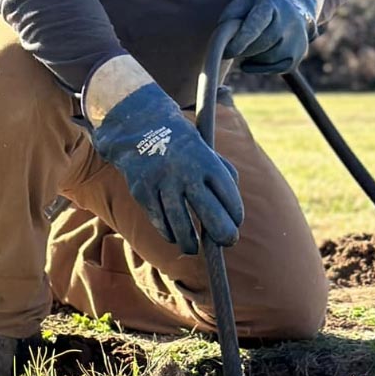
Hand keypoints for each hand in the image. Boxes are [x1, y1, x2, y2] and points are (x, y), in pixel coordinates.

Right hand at [91, 83, 242, 254]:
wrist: (138, 127)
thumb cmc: (181, 143)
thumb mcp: (205, 148)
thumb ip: (223, 174)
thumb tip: (232, 212)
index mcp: (205, 160)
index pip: (228, 195)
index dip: (235, 213)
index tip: (236, 222)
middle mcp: (185, 171)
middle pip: (210, 214)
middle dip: (223, 234)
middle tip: (228, 241)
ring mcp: (161, 182)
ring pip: (181, 224)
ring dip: (190, 242)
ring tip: (194, 248)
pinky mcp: (142, 190)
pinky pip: (158, 220)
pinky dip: (167, 232)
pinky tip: (174, 237)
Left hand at [218, 0, 317, 73]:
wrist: (291, 4)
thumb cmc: (256, 6)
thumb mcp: (241, 2)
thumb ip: (229, 19)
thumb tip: (224, 42)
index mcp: (270, 3)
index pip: (256, 25)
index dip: (240, 41)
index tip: (227, 52)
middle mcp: (290, 20)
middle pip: (261, 45)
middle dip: (244, 49)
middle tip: (235, 47)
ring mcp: (297, 39)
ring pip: (267, 59)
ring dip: (252, 57)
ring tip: (249, 46)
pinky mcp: (298, 55)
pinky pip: (274, 69)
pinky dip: (260, 67)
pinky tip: (255, 57)